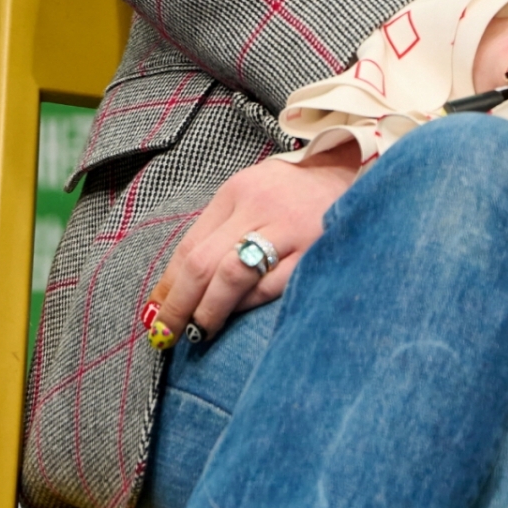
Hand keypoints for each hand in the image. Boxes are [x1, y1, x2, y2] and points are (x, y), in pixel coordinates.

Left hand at [144, 143, 358, 344]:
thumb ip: (221, 230)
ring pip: (231, 277)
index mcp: (237, 191)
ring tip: (199, 331)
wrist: (352, 172)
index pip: (189, 246)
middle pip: (203, 264)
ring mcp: (287, 228)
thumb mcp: (253, 194)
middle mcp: (259, 206)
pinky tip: (239, 314)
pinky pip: (270, 286)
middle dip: (178, 306)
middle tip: (166, 334)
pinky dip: (247, 306)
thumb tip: (178, 287)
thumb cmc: (294, 192)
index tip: (154, 315)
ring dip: (209, 311)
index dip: (167, 287)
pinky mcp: (314, 249)